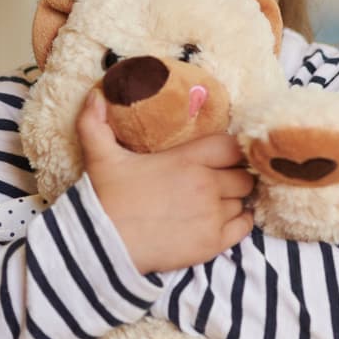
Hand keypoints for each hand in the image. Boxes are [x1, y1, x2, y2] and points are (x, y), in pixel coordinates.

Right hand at [77, 89, 254, 273]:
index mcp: (187, 159)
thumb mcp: (99, 156)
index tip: (224, 156)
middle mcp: (206, 185)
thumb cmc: (105, 199)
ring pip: (242, 201)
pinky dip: (239, 222)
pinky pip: (243, 228)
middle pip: (242, 176)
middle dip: (234, 176)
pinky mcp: (212, 243)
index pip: (231, 147)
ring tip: (216, 202)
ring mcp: (212, 216)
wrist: (104, 245)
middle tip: (219, 180)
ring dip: (233, 200)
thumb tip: (96, 94)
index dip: (231, 150)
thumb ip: (95, 121)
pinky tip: (224, 220)